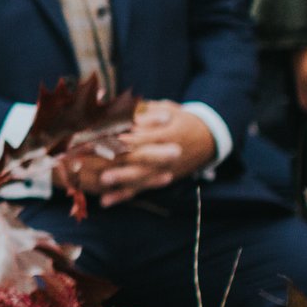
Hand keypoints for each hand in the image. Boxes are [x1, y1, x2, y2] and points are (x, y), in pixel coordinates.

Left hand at [92, 101, 215, 206]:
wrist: (207, 139)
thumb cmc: (179, 119)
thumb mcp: (166, 109)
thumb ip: (145, 109)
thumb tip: (122, 104)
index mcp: (169, 134)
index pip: (146, 137)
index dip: (127, 137)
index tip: (106, 136)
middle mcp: (167, 155)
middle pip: (142, 158)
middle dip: (120, 159)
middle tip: (98, 157)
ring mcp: (163, 170)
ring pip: (141, 177)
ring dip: (121, 179)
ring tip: (102, 180)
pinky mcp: (158, 180)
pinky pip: (139, 190)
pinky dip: (122, 196)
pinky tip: (106, 202)